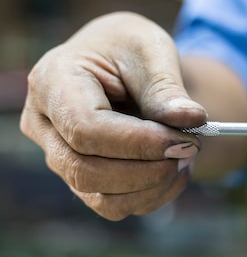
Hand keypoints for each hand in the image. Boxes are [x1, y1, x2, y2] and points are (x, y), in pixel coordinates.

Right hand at [20, 12, 207, 219]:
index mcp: (52, 82)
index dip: (139, 143)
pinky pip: (116, 206)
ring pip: (102, 198)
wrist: (120, 63)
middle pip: (87, 171)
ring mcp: (60, 158)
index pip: (85, 129)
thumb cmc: (131, 50)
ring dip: (155, 186)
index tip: (186, 140)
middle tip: (193, 148)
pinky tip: (176, 170)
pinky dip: (154, 195)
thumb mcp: (152, 52)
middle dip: (149, 169)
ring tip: (187, 156)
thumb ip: (167, 87)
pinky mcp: (82, 180)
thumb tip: (192, 119)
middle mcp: (44, 125)